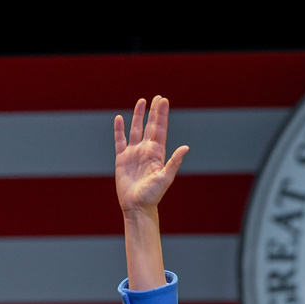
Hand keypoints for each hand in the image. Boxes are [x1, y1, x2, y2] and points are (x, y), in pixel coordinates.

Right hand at [114, 96, 188, 216]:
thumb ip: (174, 162)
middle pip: (150, 126)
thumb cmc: (153, 195)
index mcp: (157, 153)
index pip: (160, 129)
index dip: (161, 115)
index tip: (163, 101)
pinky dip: (119, 130)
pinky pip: (119, 141)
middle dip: (154, 112)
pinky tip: (119, 118)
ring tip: (141, 102)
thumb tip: (186, 147)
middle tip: (157, 97)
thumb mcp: (165, 178)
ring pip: (135, 130)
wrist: (137, 206)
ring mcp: (133, 153)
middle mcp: (146, 150)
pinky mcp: (121, 159)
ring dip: (138, 116)